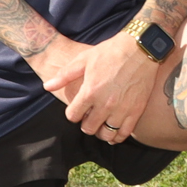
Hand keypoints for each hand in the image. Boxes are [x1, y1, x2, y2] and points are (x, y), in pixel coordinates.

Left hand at [41, 29, 160, 140]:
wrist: (140, 49)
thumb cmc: (109, 52)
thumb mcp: (83, 60)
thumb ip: (64, 76)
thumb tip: (47, 86)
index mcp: (90, 92)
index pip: (73, 116)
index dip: (72, 114)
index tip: (76, 110)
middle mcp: (105, 104)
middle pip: (89, 128)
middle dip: (85, 124)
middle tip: (88, 118)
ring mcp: (122, 109)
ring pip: (107, 134)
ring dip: (101, 132)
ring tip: (100, 125)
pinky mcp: (137, 110)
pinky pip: (125, 133)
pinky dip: (118, 136)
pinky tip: (114, 133)